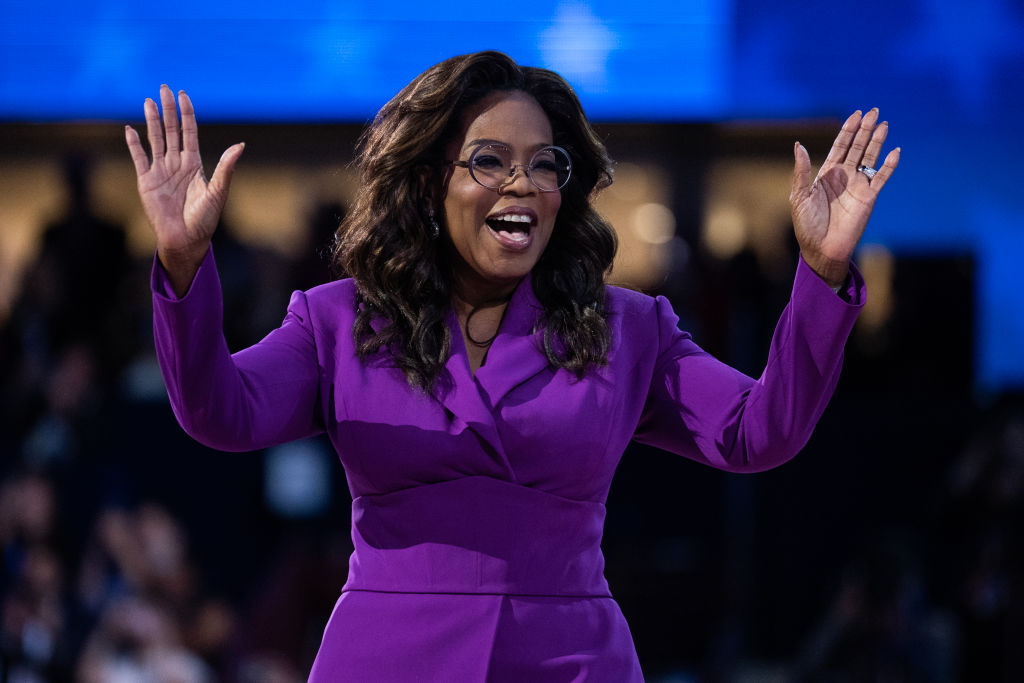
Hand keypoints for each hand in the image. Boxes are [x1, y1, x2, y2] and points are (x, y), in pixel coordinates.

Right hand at [125, 85, 243, 295]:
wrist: (185, 239)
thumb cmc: (205, 219)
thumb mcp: (218, 191)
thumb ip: (226, 168)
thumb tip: (241, 145)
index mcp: (194, 164)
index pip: (189, 132)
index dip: (186, 114)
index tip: (184, 95)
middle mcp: (177, 164)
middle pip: (171, 130)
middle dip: (168, 110)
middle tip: (164, 88)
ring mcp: (160, 171)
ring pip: (155, 139)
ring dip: (151, 121)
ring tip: (148, 101)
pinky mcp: (146, 181)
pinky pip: (139, 158)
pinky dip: (134, 144)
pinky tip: (130, 129)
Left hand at [789, 109, 899, 287]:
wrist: (821, 248)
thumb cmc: (807, 225)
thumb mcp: (799, 196)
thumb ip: (801, 171)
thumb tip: (798, 145)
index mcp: (826, 174)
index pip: (839, 147)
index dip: (847, 130)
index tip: (855, 114)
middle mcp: (844, 177)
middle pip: (857, 147)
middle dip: (865, 129)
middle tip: (874, 111)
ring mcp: (858, 186)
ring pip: (870, 158)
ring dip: (877, 141)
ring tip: (884, 124)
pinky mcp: (869, 198)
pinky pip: (881, 178)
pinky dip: (888, 165)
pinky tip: (895, 151)